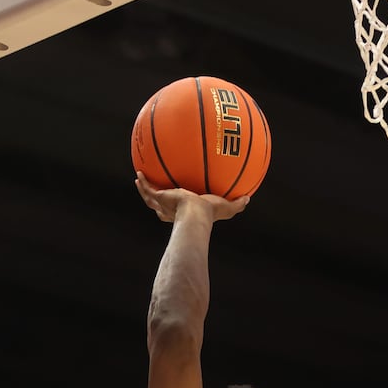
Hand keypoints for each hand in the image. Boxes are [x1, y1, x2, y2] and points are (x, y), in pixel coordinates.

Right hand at [135, 171, 249, 222]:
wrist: (195, 213)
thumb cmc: (210, 214)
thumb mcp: (227, 207)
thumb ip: (237, 204)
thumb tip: (248, 198)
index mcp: (184, 214)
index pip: (177, 212)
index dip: (175, 208)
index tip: (175, 200)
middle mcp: (171, 210)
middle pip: (160, 206)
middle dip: (156, 200)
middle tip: (155, 192)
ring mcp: (163, 204)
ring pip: (150, 197)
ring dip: (144, 189)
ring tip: (139, 179)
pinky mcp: (159, 197)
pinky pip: (148, 189)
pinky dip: (143, 183)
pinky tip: (139, 173)